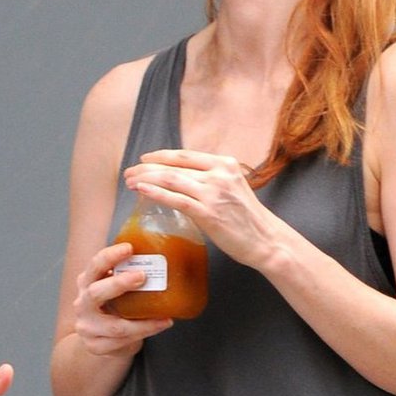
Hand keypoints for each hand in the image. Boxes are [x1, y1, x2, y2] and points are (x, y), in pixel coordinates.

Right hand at [71, 240, 174, 356]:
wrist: (99, 339)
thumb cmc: (111, 308)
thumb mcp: (112, 287)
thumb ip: (125, 275)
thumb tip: (159, 257)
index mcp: (87, 283)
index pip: (95, 266)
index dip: (110, 256)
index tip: (129, 248)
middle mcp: (83, 304)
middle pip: (96, 293)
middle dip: (120, 284)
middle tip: (142, 276)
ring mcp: (87, 327)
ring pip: (115, 325)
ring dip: (142, 321)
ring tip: (163, 315)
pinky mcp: (96, 346)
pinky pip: (123, 341)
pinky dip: (144, 332)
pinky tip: (160, 325)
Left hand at [125, 149, 281, 272]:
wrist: (265, 240)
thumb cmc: (248, 219)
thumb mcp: (232, 188)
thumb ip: (212, 180)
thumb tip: (185, 180)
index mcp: (224, 164)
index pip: (185, 155)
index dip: (161, 156)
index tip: (144, 160)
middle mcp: (218, 174)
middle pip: (174, 165)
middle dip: (147, 167)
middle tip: (129, 172)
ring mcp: (213, 193)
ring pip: (171, 179)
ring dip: (146, 179)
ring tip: (130, 182)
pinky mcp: (208, 213)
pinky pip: (176, 199)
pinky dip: (156, 193)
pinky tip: (142, 191)